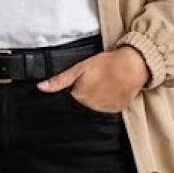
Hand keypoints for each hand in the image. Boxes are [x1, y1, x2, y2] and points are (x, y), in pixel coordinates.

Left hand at [35, 45, 149, 112]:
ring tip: (104, 84)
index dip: (75, 90)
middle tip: (95, 81)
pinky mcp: (116, 109)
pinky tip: (112, 90)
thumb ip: (60, 80)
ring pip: (94, 107)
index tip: (82, 83)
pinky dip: (108, 101)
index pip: (71, 100)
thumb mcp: (80, 68)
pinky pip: (107, 108)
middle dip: (85, 94)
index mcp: (79, 96)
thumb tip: (40, 88)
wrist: (133, 65)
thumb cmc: (106, 63)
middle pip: (82, 104)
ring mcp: (104, 110)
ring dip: (97, 99)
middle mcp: (91, 107)